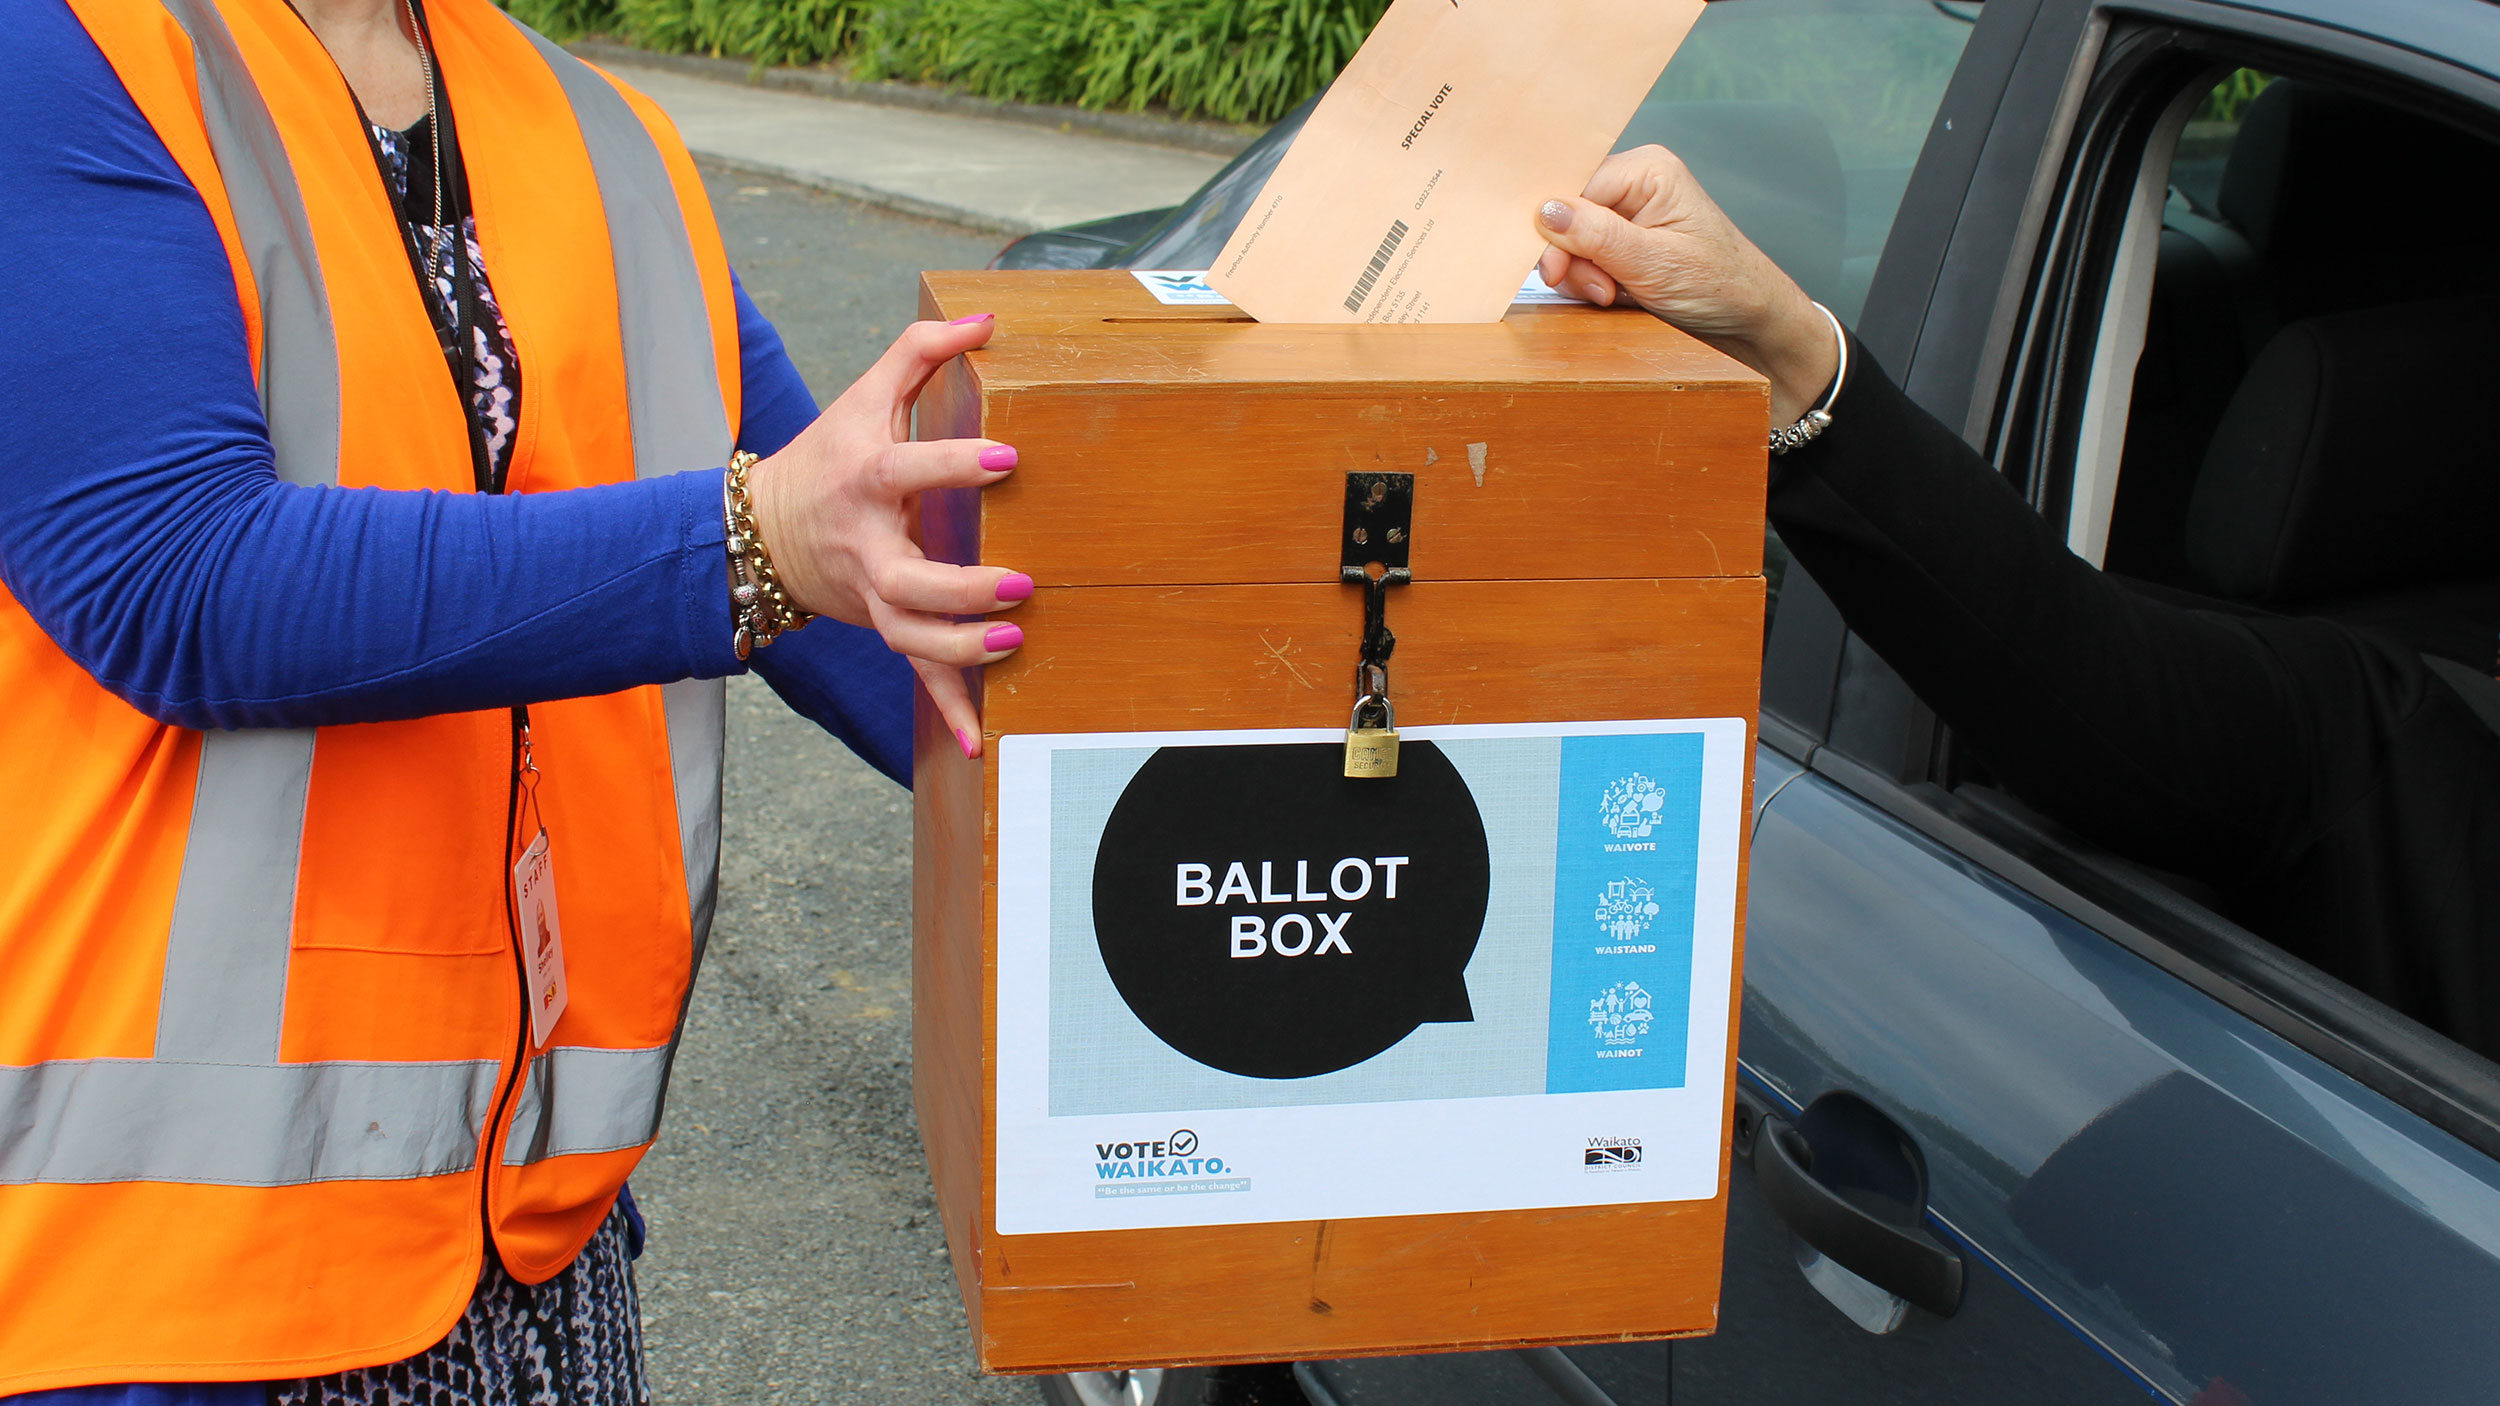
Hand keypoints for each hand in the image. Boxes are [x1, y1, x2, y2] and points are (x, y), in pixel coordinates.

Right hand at [744, 314, 1023, 758]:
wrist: (765, 529)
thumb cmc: (829, 454)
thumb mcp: (864, 395)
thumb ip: (922, 352)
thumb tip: (986, 317)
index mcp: (864, 481)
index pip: (907, 470)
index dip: (954, 464)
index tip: (1007, 457)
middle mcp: (866, 546)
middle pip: (907, 578)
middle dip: (961, 587)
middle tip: (1020, 583)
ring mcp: (873, 596)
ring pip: (910, 635)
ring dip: (960, 649)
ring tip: (1012, 641)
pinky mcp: (884, 627)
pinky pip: (914, 672)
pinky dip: (944, 709)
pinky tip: (976, 740)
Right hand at [1536, 145, 1838, 424]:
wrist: (1748, 319)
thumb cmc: (1720, 285)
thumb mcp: (1653, 263)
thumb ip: (1596, 235)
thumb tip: (1546, 210)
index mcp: (1647, 171)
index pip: (1576, 188)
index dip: (1558, 231)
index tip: (1556, 271)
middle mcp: (1635, 185)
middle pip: (1568, 214)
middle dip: (1575, 258)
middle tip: (1601, 290)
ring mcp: (1628, 214)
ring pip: (1571, 240)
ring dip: (1584, 275)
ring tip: (1614, 294)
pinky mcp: (1624, 242)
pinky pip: (1584, 256)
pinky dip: (1591, 281)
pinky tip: (1614, 293)